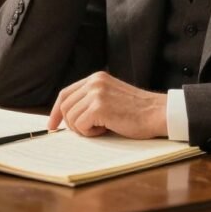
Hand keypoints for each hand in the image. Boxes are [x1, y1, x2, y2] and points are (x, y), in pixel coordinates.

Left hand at [47, 71, 166, 138]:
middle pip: (65, 107)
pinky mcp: (99, 107)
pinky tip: (107, 128)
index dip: (56, 111)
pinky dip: (90, 133)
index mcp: (96, 78)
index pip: (65, 93)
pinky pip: (80, 126)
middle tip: (89, 131)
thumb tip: (67, 118)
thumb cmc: (137, 111)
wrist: (158, 113)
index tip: (52, 125)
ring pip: (71, 118)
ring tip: (103, 127)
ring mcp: (96, 93)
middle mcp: (94, 82)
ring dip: (84, 129)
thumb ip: (91, 100)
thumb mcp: (111, 97)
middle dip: (71, 124)